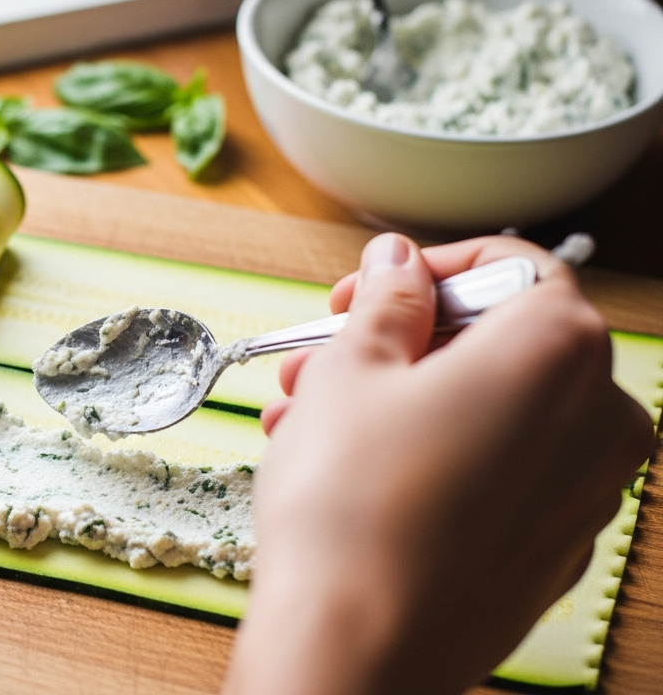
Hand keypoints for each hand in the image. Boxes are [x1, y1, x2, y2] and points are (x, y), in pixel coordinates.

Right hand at [221, 234, 656, 694]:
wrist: (356, 646)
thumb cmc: (352, 504)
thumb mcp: (350, 370)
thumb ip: (388, 300)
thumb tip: (401, 264)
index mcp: (559, 349)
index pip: (516, 267)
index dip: (430, 268)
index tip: (372, 289)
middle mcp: (599, 418)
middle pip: (504, 343)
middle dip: (404, 343)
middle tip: (323, 358)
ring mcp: (586, 494)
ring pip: (494, 413)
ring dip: (404, 401)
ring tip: (310, 420)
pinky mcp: (555, 551)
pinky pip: (500, 476)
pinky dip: (437, 457)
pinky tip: (355, 474)